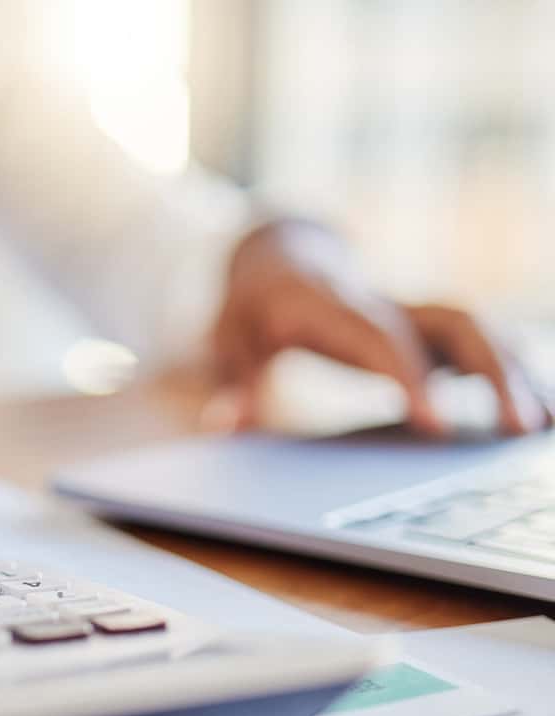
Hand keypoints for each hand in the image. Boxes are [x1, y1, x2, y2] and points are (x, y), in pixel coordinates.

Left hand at [209, 220, 549, 434]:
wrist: (277, 255)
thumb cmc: (251, 306)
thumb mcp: (227, 339)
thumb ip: (232, 381)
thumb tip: (222, 426)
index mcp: (331, 305)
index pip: (381, 337)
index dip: (411, 376)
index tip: (438, 425)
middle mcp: (381, 301)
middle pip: (450, 321)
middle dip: (491, 370)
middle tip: (519, 429)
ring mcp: (408, 308)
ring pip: (474, 326)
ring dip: (514, 370)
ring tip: (541, 427)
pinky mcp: (421, 323)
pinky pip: (476, 337)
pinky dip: (510, 367)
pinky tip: (537, 409)